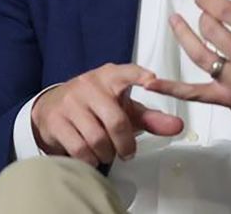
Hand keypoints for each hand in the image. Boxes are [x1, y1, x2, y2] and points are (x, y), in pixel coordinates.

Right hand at [31, 63, 184, 165]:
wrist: (52, 108)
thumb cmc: (95, 106)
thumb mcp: (123, 108)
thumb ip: (150, 117)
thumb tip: (177, 126)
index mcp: (110, 76)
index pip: (127, 72)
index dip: (139, 75)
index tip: (152, 79)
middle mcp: (89, 85)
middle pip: (116, 121)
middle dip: (126, 143)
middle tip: (128, 152)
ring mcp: (71, 102)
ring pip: (98, 138)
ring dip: (107, 153)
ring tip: (108, 152)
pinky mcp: (56, 120)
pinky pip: (79, 148)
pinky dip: (90, 159)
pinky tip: (92, 156)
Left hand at [144, 0, 230, 159]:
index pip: (227, 12)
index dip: (209, 2)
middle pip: (211, 30)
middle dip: (204, 18)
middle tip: (205, 15)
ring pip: (200, 54)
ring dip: (184, 36)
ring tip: (176, 22)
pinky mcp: (229, 101)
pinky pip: (195, 93)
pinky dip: (172, 88)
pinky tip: (151, 83)